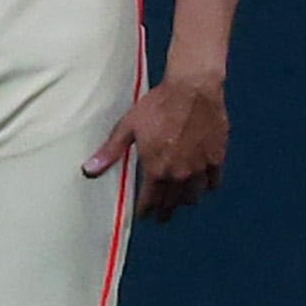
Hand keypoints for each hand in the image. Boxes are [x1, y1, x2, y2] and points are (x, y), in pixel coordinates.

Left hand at [87, 75, 229, 222]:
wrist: (193, 89)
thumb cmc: (159, 105)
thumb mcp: (128, 127)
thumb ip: (111, 151)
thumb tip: (89, 170)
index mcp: (156, 169)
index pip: (149, 202)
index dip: (145, 211)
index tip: (143, 215)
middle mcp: (179, 174)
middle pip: (172, 203)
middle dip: (164, 211)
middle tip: (161, 215)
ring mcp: (200, 168)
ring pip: (193, 197)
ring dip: (184, 201)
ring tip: (179, 200)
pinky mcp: (217, 158)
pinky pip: (213, 183)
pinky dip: (206, 186)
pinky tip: (201, 184)